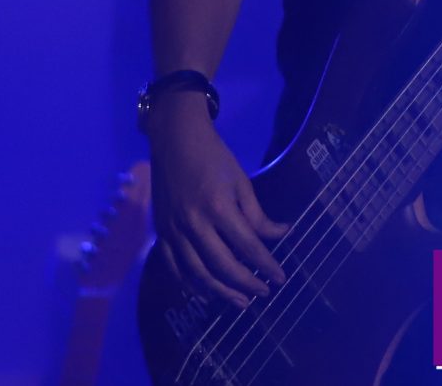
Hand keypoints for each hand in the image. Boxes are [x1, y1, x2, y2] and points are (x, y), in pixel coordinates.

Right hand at [149, 97, 288, 308]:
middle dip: (246, 284)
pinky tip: (207, 293)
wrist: (175, 140)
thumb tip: (280, 235)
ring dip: (221, 292)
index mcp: (218, 207)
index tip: (280, 279)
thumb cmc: (215, 157)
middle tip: (264, 294)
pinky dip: (191, 285)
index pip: (247, 246)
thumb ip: (258, 215)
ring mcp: (174, 231)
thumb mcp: (242, 182)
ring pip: (197, 274)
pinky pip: (175, 268)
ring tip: (241, 302)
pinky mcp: (161, 234)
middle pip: (222, 266)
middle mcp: (194, 224)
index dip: (266, 265)